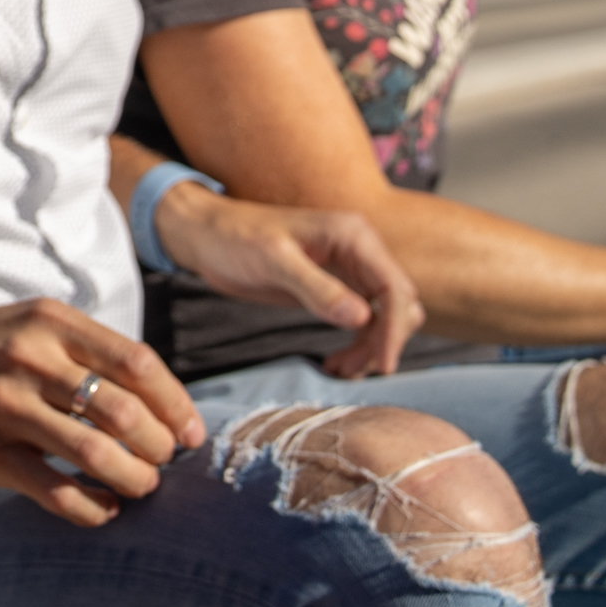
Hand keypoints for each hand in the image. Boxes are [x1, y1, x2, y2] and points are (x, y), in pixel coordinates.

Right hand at [0, 298, 201, 526]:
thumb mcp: (31, 324)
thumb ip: (86, 351)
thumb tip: (161, 399)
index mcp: (49, 323)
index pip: (137, 363)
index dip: (176, 403)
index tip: (192, 433)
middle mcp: (29, 359)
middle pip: (124, 411)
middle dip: (159, 445)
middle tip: (165, 461)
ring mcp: (4, 406)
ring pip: (95, 453)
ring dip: (134, 479)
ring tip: (142, 486)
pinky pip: (54, 489)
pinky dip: (92, 507)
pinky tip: (104, 509)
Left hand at [154, 185, 423, 379]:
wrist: (207, 236)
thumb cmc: (235, 239)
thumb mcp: (273, 261)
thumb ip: (316, 288)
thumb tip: (362, 318)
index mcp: (352, 236)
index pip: (394, 287)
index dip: (394, 329)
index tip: (380, 364)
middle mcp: (359, 250)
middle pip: (398, 304)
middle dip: (383, 341)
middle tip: (350, 371)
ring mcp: (349, 269)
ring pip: (385, 316)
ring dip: (371, 347)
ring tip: (339, 371)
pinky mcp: (335, 287)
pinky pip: (364, 320)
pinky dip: (359, 344)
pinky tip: (337, 363)